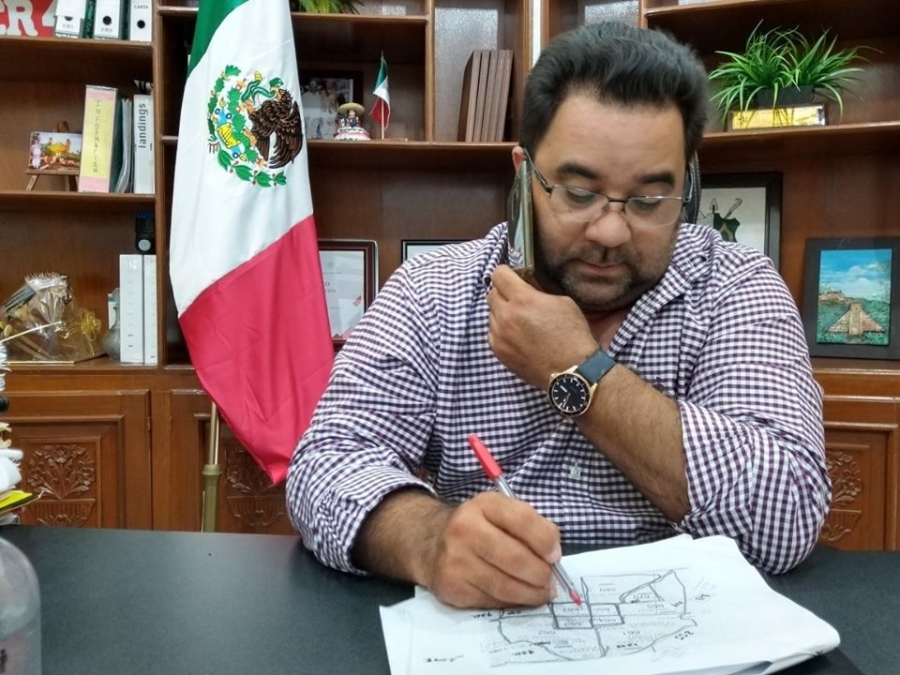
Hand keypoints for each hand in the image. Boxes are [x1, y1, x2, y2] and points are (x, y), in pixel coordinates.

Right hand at [422, 492, 561, 607]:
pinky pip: (492, 601)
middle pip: (515, 558)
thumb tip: (553, 555)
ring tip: (541, 592)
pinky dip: (511, 602)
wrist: (430, 543)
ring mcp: (456, 560)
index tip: (555, 555)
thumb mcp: (500, 512)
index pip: (521, 519)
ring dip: (531, 594)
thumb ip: (530, 524)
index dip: (544, 540)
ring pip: (506, 586)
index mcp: (483, 505)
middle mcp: (465, 529)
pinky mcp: (452, 586)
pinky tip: (517, 595)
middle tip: (550, 580)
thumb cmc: (478, 527)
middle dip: (541, 574)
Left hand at [488, 265, 597, 388]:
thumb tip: (526, 285)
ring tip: (521, 322)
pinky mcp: (498, 351)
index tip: (514, 277)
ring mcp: (499, 335)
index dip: (506, 273)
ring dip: (503, 313)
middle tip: (519, 300)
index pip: (498, 274)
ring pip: (491, 314)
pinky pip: (493, 333)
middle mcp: (506, 316)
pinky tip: (518, 336)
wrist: (571, 370)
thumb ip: (539, 291)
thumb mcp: (563, 302)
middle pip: (492, 293)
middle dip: (504, 293)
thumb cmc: (572, 336)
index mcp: (522, 299)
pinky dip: (502, 331)